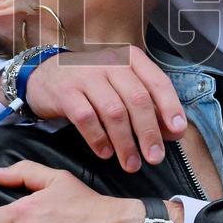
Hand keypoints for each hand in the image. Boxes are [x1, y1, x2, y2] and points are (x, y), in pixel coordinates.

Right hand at [25, 45, 186, 172]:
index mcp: (130, 59)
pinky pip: (87, 118)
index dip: (170, 107)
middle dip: (149, 132)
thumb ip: (147, 104)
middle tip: (154, 157)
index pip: (157, 81)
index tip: (177, 131)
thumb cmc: (92, 84)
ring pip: (114, 111)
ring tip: (131, 163)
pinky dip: (99, 139)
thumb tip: (172, 131)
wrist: (45, 74)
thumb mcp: (120, 85)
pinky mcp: (66, 92)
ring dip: (125, 142)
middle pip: (137, 99)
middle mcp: (110, 63)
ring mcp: (86, 76)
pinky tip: (105, 152)